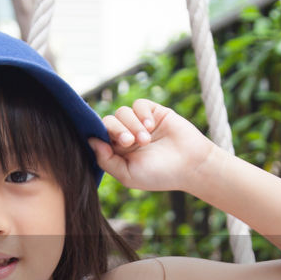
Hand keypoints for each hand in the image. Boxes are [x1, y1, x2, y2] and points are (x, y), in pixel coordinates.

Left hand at [88, 99, 214, 191]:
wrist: (191, 165)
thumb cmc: (160, 175)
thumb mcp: (127, 174)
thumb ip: (106, 160)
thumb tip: (89, 140)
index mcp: (117, 151)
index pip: (99, 136)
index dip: (102, 137)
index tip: (116, 146)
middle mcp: (127, 136)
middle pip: (109, 121)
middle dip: (117, 130)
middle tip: (129, 142)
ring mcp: (140, 123)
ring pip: (122, 112)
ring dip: (132, 125)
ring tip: (146, 140)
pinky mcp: (154, 112)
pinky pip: (139, 104)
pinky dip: (142, 114)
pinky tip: (151, 126)